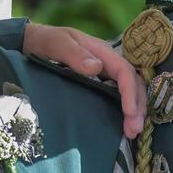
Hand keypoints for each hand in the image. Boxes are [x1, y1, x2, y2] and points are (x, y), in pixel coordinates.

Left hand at [23, 23, 145, 137]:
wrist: (35, 42)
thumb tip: (96, 67)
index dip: (130, 92)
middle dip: (137, 106)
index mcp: (102, 52)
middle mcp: (108, 63)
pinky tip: (122, 125)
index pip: (124, 71)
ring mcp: (104, 73)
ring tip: (132, 132)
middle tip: (135, 130)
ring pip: (128, 90)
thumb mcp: (57, 44)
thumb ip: (74, 54)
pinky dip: (123, 110)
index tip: (129, 112)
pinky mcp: (99, 82)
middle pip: (133, 83)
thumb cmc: (46, 40)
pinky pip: (116, 95)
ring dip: (134, 111)